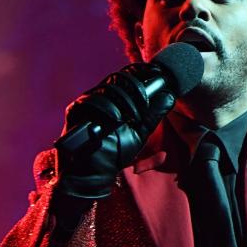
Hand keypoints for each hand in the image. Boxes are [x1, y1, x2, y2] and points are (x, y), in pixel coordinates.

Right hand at [54, 72, 173, 202]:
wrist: (93, 174)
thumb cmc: (114, 153)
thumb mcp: (139, 133)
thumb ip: (152, 116)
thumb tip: (170, 96)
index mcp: (114, 99)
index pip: (127, 77)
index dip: (142, 72)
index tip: (158, 72)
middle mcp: (100, 96)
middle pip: (119, 78)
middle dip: (137, 87)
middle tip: (148, 99)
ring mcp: (87, 102)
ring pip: (107, 88)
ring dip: (125, 99)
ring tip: (135, 116)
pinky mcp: (76, 111)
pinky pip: (92, 101)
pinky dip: (107, 107)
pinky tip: (117, 118)